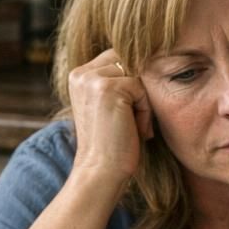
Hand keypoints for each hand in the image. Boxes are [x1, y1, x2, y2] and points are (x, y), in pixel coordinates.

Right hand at [65, 48, 154, 184]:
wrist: (101, 171)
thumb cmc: (113, 143)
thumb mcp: (110, 106)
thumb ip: (118, 81)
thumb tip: (150, 57)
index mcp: (79, 75)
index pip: (118, 58)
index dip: (133, 82)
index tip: (127, 114)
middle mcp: (81, 73)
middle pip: (130, 62)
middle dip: (138, 90)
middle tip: (132, 121)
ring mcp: (92, 79)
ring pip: (138, 75)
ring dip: (143, 102)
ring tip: (133, 126)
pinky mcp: (108, 88)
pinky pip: (142, 89)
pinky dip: (145, 111)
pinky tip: (135, 130)